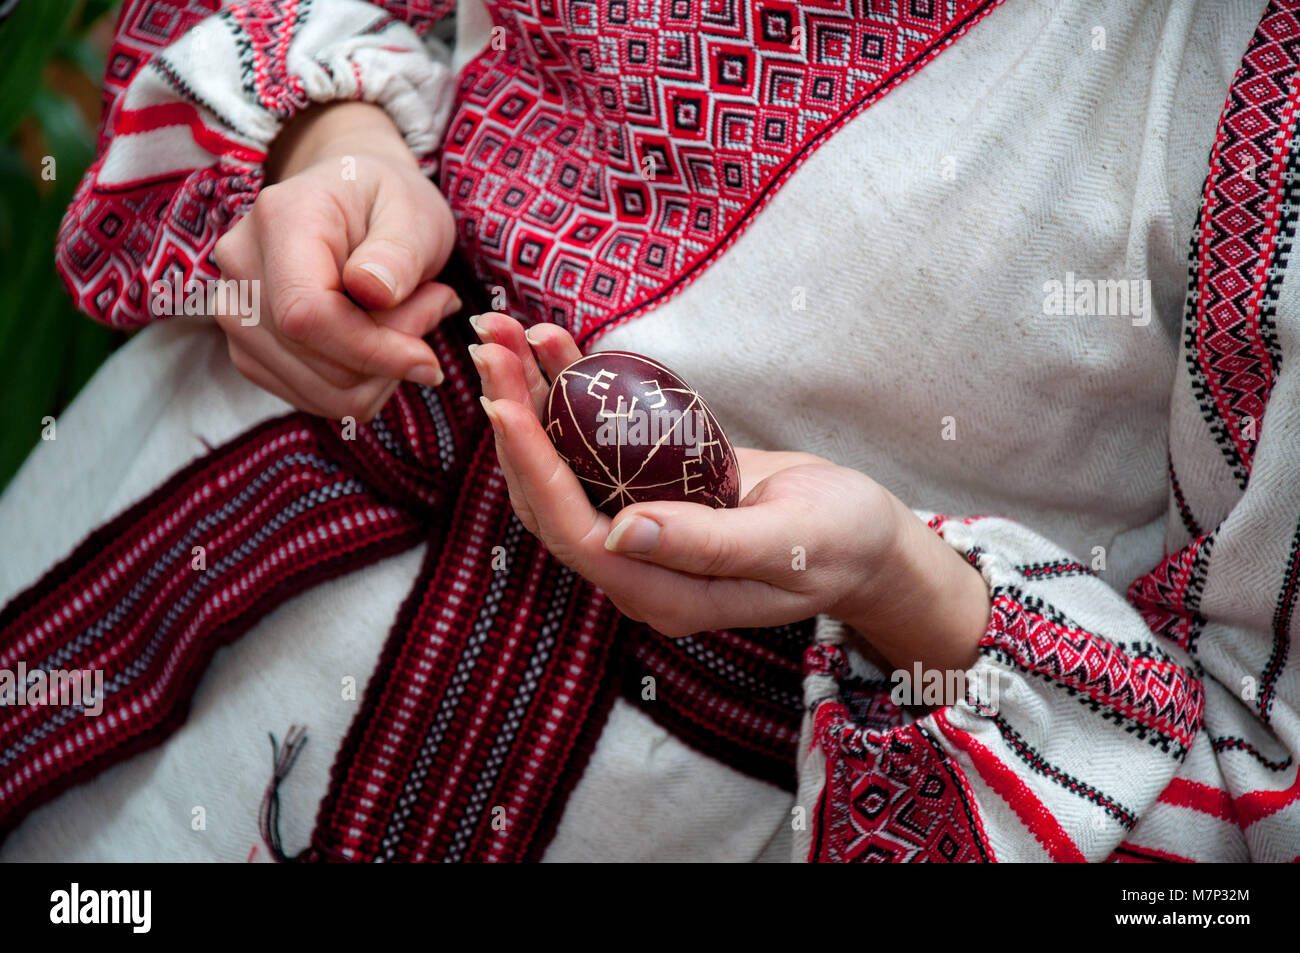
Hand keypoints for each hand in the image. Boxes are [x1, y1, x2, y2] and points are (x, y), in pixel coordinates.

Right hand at [212, 102, 459, 421]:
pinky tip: (380, 340)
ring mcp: (236, 313)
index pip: (306, 314)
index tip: (428, 361)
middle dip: (390, 354)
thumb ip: (399, 252)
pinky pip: (317, 399)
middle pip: (316, 359)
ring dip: (381, 372)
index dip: (372, 351)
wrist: (352, 201)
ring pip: (321, 391)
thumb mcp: (414, 211)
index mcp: (279, 220)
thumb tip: (374, 292)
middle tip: (433, 305)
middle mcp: (242, 267)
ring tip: (409, 316)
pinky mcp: (249, 350)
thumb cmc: (388, 202)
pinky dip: (363, 384)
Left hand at [469, 313, 990, 672]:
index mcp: (661, 592)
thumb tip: (621, 536)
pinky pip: (596, 444)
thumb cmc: (841, 543)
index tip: (503, 403)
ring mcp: (639, 527)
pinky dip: (572, 394)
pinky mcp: (649, 490)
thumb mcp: (791, 544)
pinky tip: (556, 345)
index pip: (574, 532)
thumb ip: (709, 547)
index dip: (533, 469)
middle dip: (514, 418)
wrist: (865, 538)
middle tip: (489, 345)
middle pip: (550, 495)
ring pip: (562, 465)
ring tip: (504, 332)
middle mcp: (637, 564)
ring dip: (529, 398)